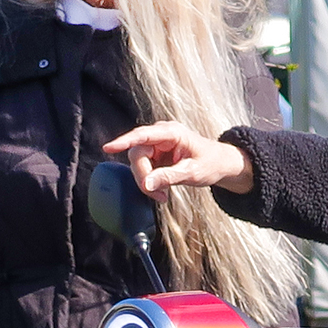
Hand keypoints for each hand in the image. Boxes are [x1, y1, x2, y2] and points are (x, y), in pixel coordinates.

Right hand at [102, 121, 254, 196]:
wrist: (220, 164)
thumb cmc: (210, 163)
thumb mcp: (192, 173)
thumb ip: (168, 177)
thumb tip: (146, 184)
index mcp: (172, 133)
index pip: (142, 135)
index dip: (124, 141)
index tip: (108, 148)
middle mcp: (161, 136)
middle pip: (137, 153)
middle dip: (142, 176)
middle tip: (156, 195)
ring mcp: (157, 145)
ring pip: (138, 163)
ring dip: (146, 182)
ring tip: (163, 195)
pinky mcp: (155, 156)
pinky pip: (143, 169)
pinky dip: (149, 183)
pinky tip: (162, 191)